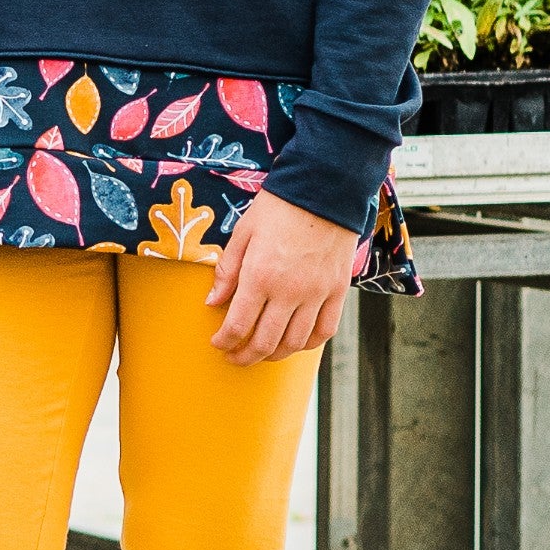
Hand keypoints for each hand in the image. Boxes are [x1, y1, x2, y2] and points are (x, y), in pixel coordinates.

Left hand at [204, 192, 355, 362]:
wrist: (324, 191)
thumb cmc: (277, 209)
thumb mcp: (242, 233)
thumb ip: (227, 271)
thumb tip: (212, 302)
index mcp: (260, 276)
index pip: (238, 325)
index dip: (225, 341)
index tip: (217, 344)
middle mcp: (289, 291)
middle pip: (266, 342)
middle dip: (245, 356)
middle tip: (234, 357)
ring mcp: (316, 294)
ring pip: (295, 343)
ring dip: (274, 355)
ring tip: (261, 353)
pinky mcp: (337, 292)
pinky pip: (324, 330)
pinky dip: (308, 344)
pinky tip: (294, 343)